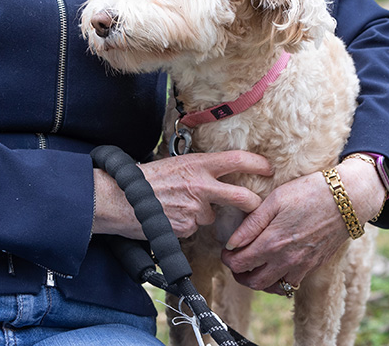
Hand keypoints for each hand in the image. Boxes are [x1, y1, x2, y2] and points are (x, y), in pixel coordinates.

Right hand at [93, 151, 271, 239]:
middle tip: (255, 205)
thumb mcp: (177, 164)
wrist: (120, 198)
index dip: (258, 164)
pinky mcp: (187, 228)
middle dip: (253, 204)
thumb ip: (199, 171)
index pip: (238, 160)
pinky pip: (193, 229)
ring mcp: (195, 209)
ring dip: (201, 215)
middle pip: (242, 197)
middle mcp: (202, 185)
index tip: (268, 168)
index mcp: (199, 164)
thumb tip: (218, 176)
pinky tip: (169, 217)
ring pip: (211, 216)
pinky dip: (185, 226)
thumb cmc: (146, 179)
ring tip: (177, 206)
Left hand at [220, 156, 384, 293]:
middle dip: (239, 274)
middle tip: (236, 260)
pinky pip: (290, 284)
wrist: (348, 199)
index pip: (239, 263)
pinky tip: (275, 267)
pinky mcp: (313, 266)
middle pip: (253, 282)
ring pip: (272, 287)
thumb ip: (252, 223)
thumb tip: (232, 242)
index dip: (228, 258)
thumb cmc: (311, 192)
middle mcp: (286, 259)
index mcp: (273, 242)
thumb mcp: (276, 199)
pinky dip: (278, 281)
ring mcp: (301, 266)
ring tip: (253, 265)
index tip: (227, 249)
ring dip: (257, 280)